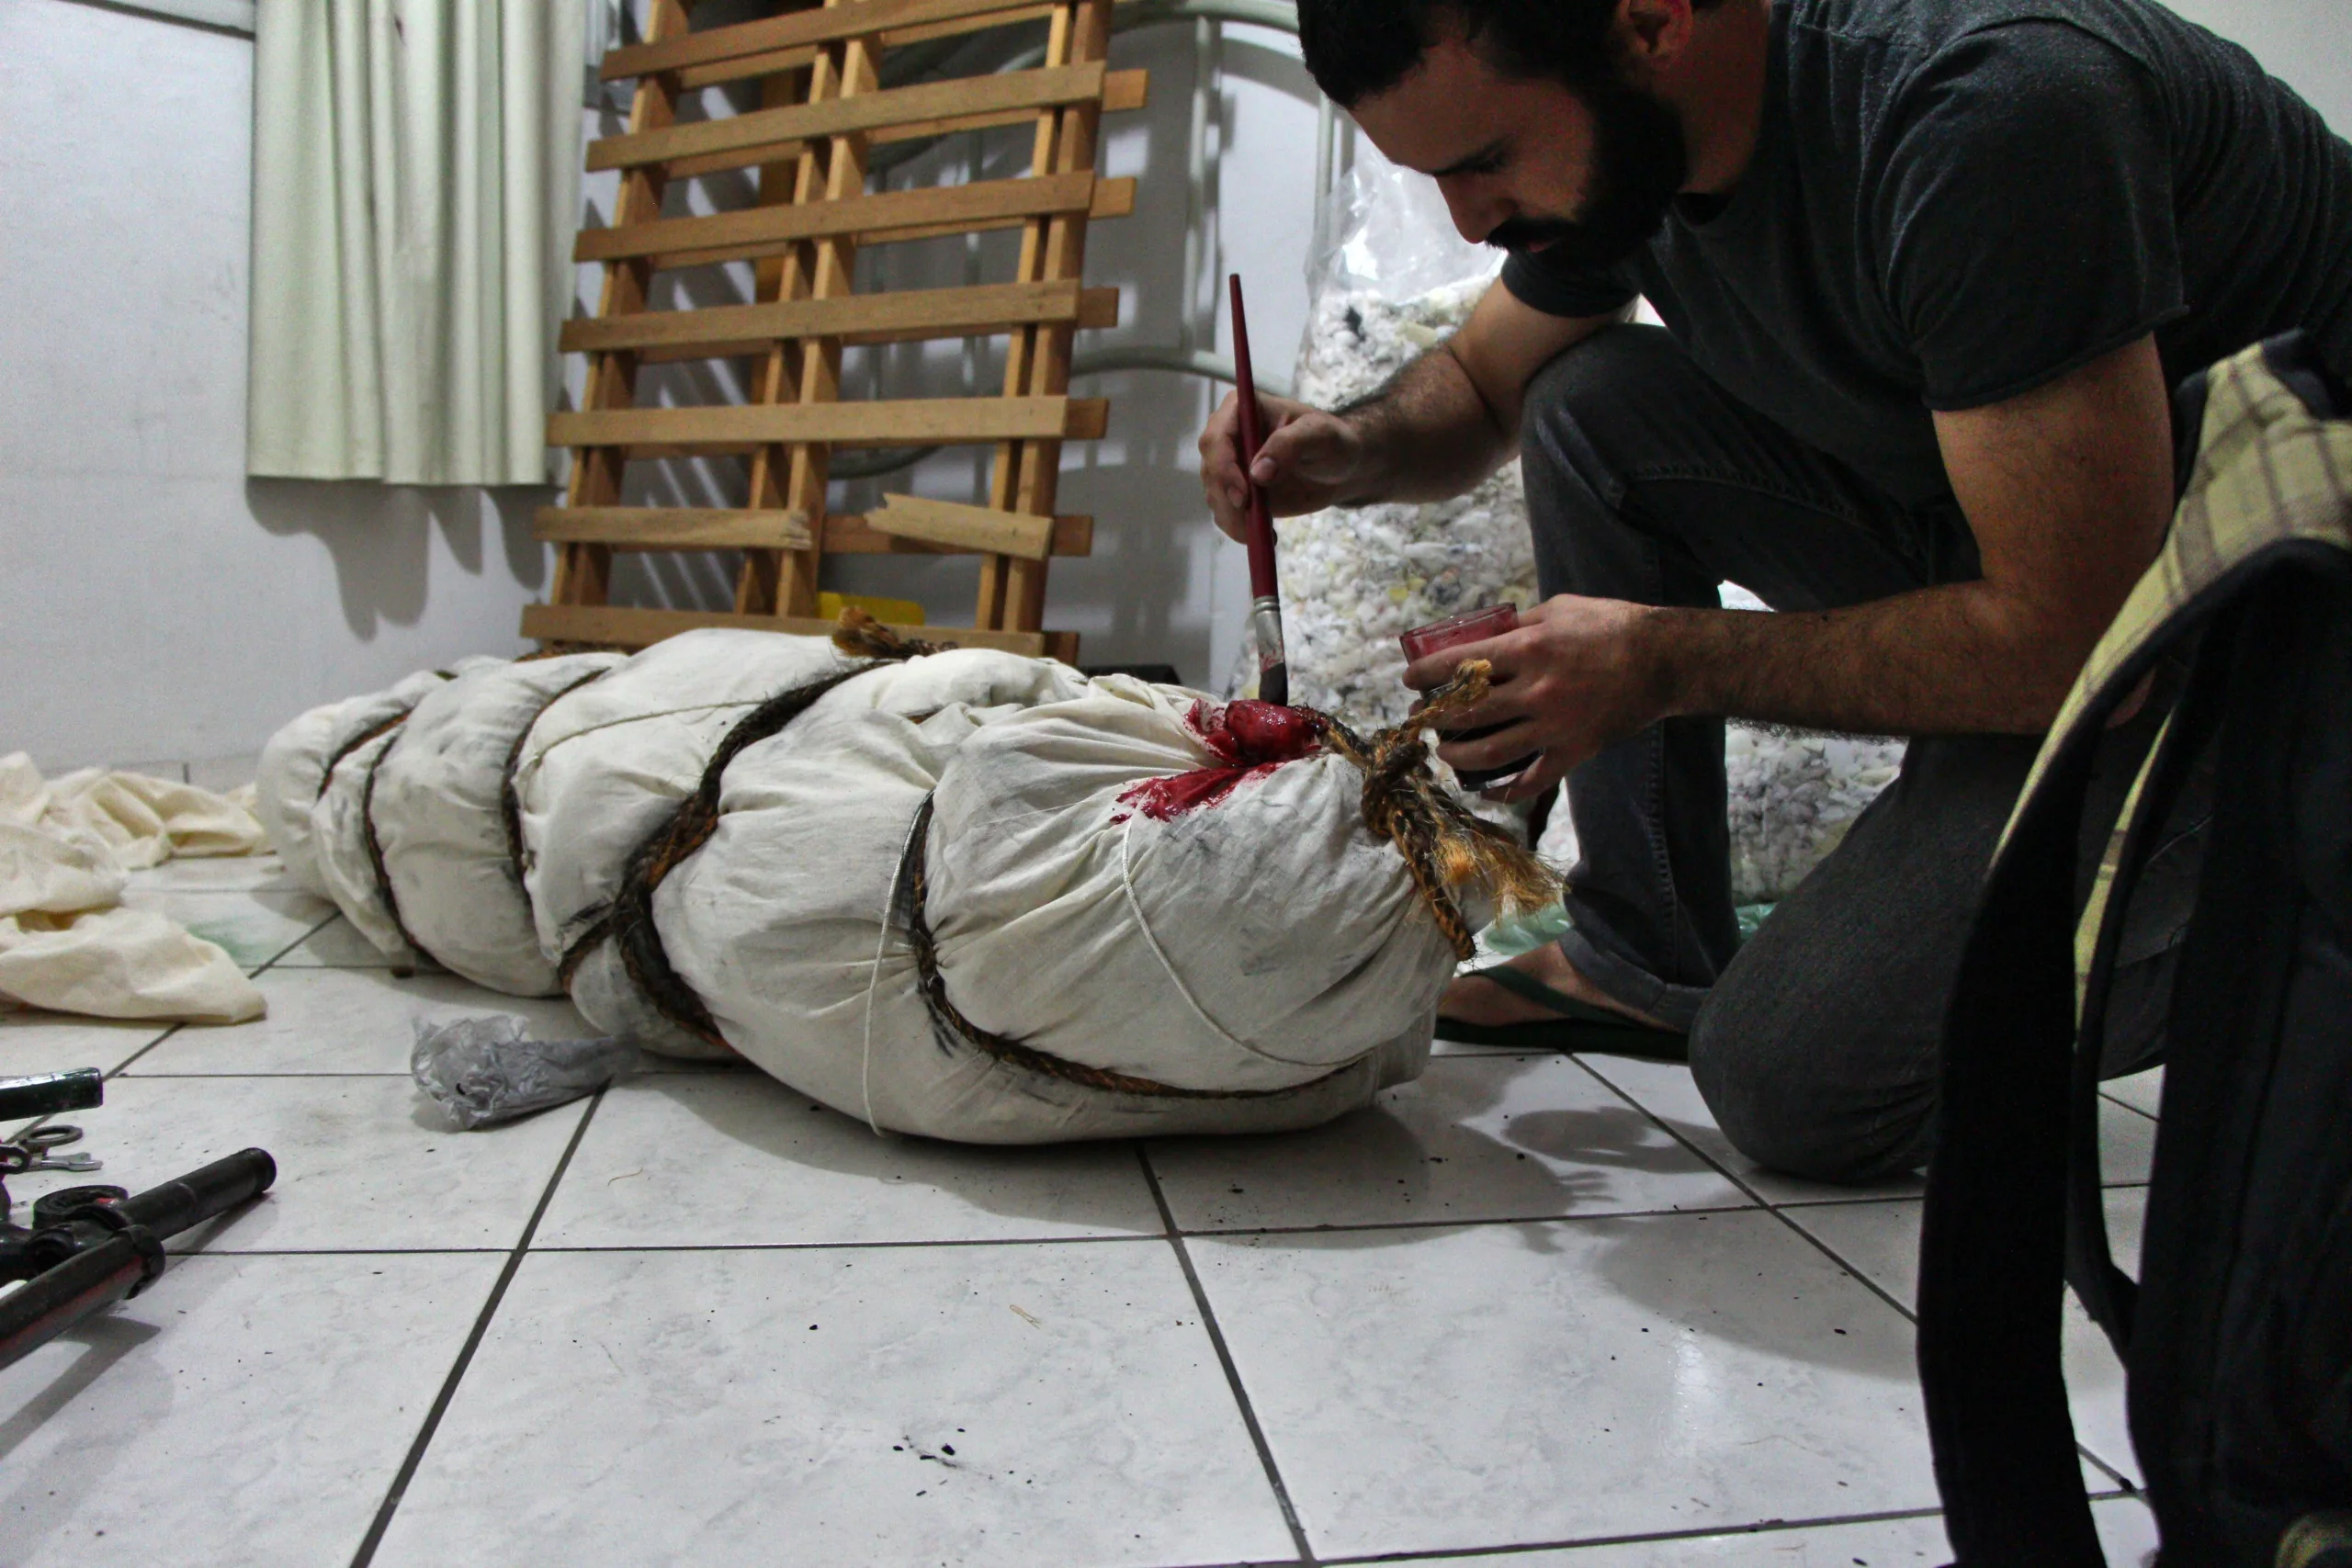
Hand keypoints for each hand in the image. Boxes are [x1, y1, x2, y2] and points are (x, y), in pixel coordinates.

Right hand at [1197, 389, 1370, 541]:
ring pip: (1215, 496)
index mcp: (1241, 410)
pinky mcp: (1235, 492)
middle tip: (1253, 519)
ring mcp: (1228, 466)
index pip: (1216, 438)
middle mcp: (1227, 436)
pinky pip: (1226, 514)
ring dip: (1234, 518)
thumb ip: (1289, 445)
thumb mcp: (1320, 435)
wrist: (1337, 469)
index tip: (1243, 495)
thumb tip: (1257, 473)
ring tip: (1266, 530)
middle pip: (1210, 470)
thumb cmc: (1331, 441)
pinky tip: (1265, 535)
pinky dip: (1239, 529)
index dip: (1223, 467)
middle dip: (1227, 498)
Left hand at [1401, 594, 1669, 801]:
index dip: (1426, 674)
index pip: (1460, 664)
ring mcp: (1554, 726)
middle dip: (1435, 717)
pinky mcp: (1573, 751)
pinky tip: (1486, 791)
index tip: (1408, 680)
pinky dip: (1505, 791)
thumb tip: (1479, 637)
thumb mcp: (1557, 609)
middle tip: (1422, 717)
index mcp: (1528, 649)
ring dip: (1457, 754)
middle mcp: (1535, 691)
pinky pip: (1532, 780)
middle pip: (1467, 713)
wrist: (1663, 660)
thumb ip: (1516, 625)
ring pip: (1489, 752)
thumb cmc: (1610, 626)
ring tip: (1444, 749)